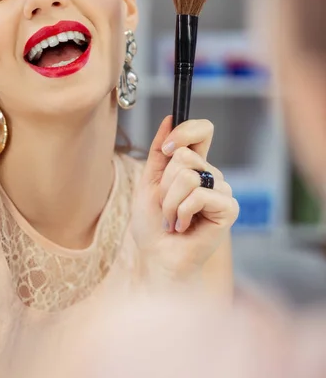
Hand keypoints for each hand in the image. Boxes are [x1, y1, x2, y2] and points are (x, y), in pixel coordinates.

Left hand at [130, 116, 238, 281]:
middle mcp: (211, 175)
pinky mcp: (228, 209)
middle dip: (164, 184)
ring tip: (173, 220)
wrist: (157, 258)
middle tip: (165, 207)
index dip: (186, 131)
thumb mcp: (148, 181)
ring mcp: (222, 191)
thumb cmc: (153, 225)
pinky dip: (181, 213)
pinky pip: (198, 195)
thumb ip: (159, 151)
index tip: (167, 149)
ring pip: (188, 176)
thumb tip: (169, 119)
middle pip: (185, 155)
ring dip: (170, 202)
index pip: (202, 130)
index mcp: (195, 165)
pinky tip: (184, 228)